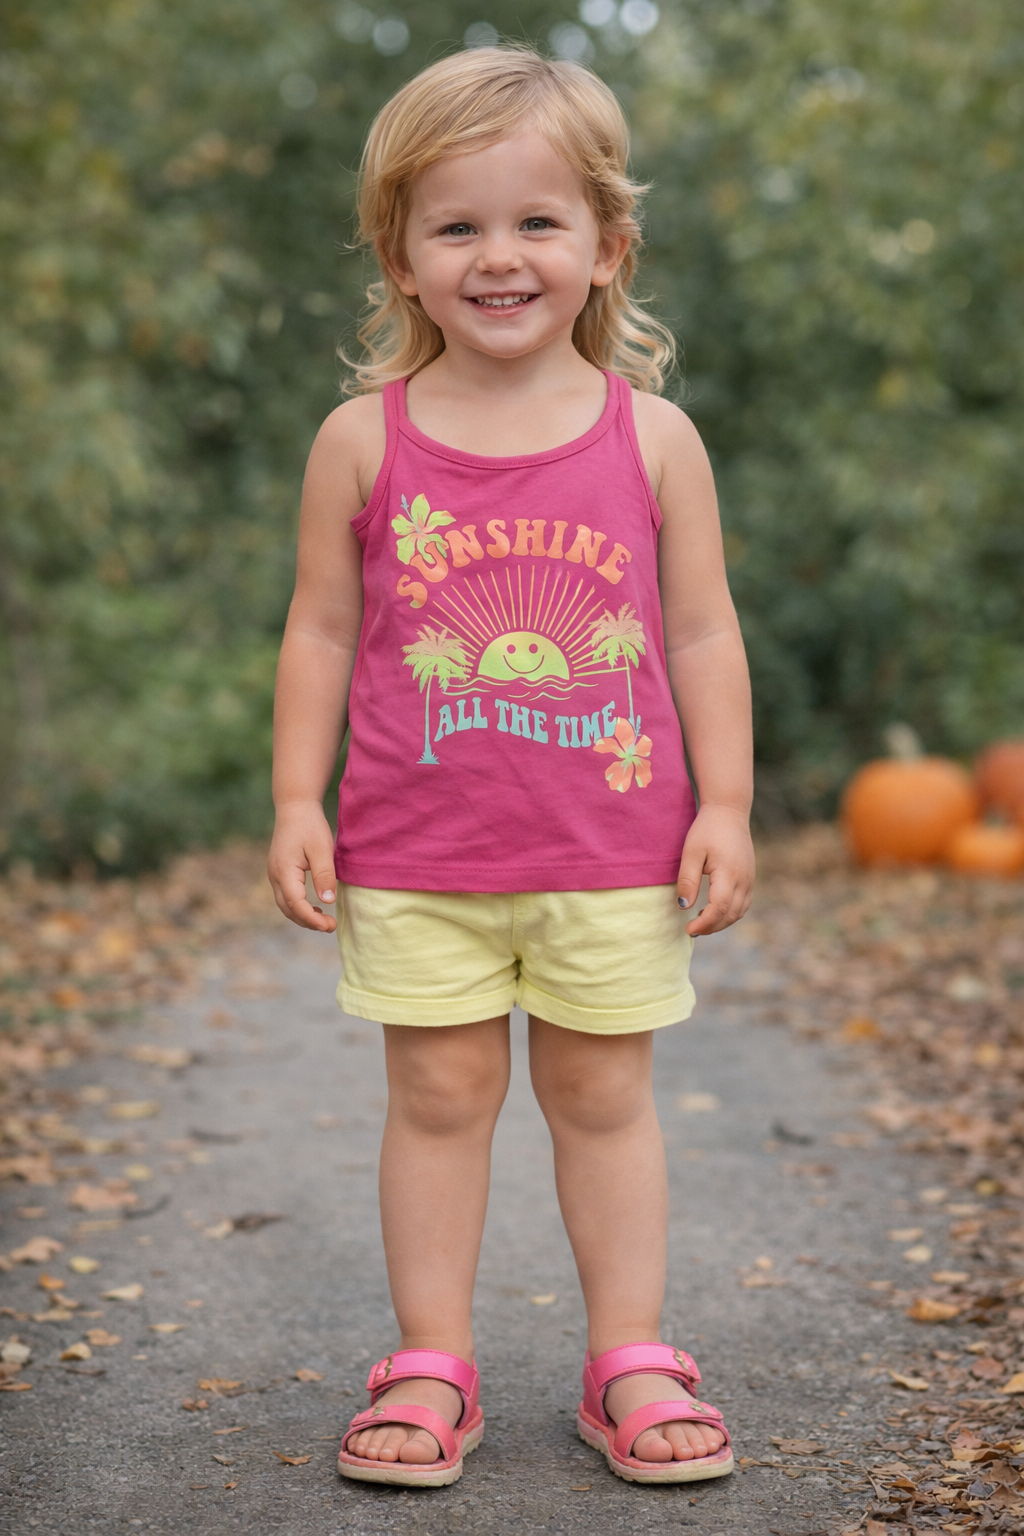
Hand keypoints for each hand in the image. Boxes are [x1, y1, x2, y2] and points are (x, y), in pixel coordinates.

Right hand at [267, 801, 338, 931]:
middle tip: (331, 927)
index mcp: (284, 871)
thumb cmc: (310, 826)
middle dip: (308, 922)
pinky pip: (286, 896)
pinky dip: (299, 907)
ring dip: (303, 916)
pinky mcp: (279, 872)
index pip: (296, 904)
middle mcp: (275, 876)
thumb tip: (328, 901)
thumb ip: (324, 875)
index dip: (312, 919)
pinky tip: (316, 907)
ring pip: (285, 905)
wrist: (295, 807)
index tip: (330, 926)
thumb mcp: (322, 849)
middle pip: (288, 909)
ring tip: (325, 921)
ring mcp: (274, 874)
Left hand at [676, 803, 753, 936]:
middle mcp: (744, 880)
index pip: (719, 908)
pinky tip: (714, 912)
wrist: (729, 812)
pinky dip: (730, 913)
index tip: (688, 929)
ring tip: (701, 923)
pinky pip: (743, 903)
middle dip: (712, 926)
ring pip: (739, 912)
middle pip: (731, 915)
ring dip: (721, 922)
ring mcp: (750, 879)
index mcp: (729, 873)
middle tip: (692, 930)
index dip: (704, 923)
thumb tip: (684, 906)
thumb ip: (688, 880)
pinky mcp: (750, 877)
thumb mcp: (691, 852)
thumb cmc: (707, 829)